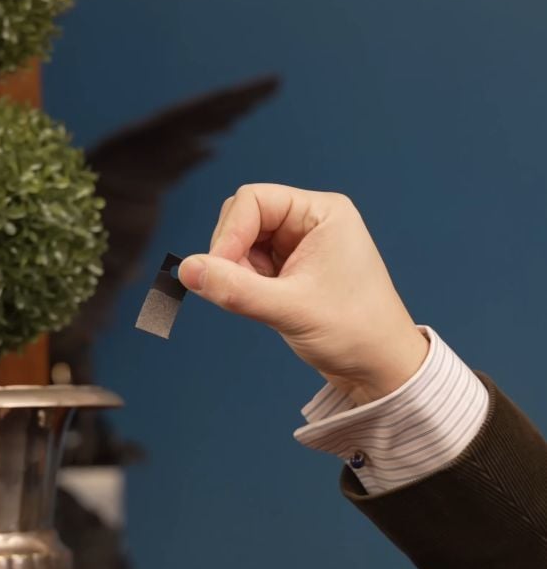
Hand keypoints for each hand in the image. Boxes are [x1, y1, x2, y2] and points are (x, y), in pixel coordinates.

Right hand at [179, 184, 428, 403]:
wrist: (381, 369)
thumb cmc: (356, 332)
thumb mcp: (291, 309)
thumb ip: (236, 289)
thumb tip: (186, 270)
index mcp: (322, 213)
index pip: (254, 200)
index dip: (229, 233)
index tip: (217, 270)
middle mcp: (310, 221)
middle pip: (244, 217)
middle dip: (232, 252)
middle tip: (241, 288)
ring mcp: (300, 244)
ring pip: (243, 241)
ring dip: (238, 270)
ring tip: (262, 300)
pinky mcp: (291, 268)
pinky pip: (250, 263)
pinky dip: (245, 282)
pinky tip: (265, 303)